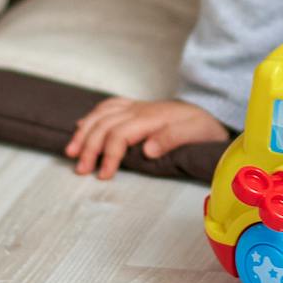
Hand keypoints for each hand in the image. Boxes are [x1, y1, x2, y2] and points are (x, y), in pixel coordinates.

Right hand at [65, 98, 227, 179]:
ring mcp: (136, 107)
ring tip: (71, 151)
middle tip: (81, 170)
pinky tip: (82, 125)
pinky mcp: (135, 108)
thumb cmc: (204, 128)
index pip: (119, 134)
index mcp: (152, 118)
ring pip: (101, 114)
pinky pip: (108, 106)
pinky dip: (92, 116)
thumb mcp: (196, 133)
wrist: (212, 114)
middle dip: (88, 147)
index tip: (104, 175)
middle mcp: (140, 110)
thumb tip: (148, 150)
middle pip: (104, 125)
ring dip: (84, 132)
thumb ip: (172, 139)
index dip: (108, 155)